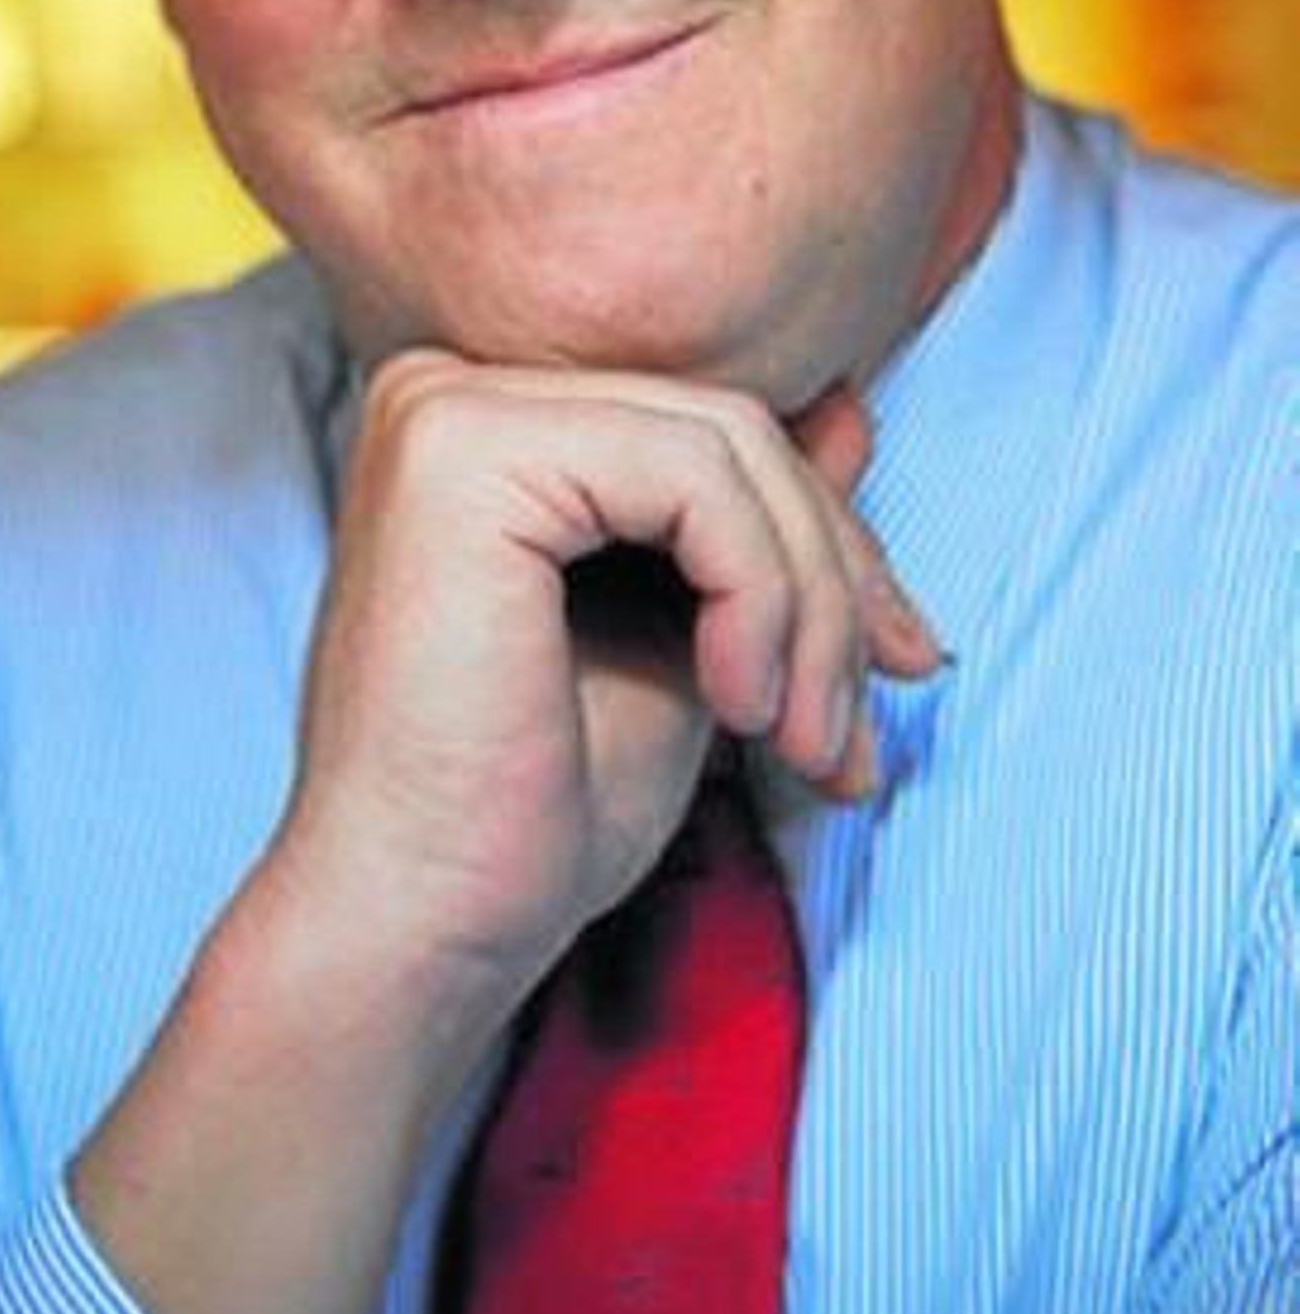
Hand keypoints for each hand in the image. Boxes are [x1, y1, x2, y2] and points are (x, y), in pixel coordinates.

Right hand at [68, 349, 942, 1313]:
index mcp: (483, 424)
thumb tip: (851, 407)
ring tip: (807, 742)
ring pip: (726, 447)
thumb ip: (753, 523)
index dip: (828, 545)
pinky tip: (738, 706)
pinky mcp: (463, 451)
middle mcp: (446, 386)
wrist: (418, 926)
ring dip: (809, 607)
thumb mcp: (690, 638)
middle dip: (834, 581)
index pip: (708, 428)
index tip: (894, 667)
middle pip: (726, 427)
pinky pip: (691, 477)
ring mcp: (446, 407)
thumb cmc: (531, 810)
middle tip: (856, 733)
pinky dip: (759, 596)